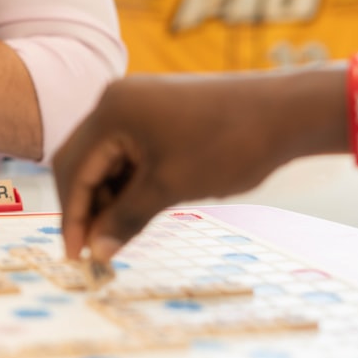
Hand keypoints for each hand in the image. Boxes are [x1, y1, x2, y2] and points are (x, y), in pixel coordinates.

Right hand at [53, 74, 291, 263]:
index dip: (73, 216)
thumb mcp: (171, 187)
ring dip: (107, 195)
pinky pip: (126, 150)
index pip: (74, 169)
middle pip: (81, 160)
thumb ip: (126, 218)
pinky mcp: (155, 111)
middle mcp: (116, 101)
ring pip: (104, 158)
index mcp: (112, 112)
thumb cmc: (229, 144)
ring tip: (119, 233)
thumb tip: (97, 251)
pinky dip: (126, 180)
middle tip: (93, 248)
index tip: (76, 255)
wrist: (285, 113)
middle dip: (85, 206)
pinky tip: (136, 207)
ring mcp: (136, 103)